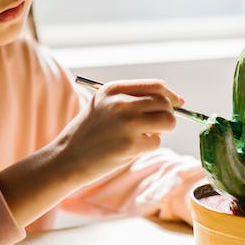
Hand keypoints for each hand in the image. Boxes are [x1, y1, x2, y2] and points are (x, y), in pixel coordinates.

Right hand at [58, 79, 181, 184]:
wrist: (67, 158)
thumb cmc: (88, 133)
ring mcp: (127, 123)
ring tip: (145, 136)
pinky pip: (156, 142)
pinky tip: (131, 148)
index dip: (170, 95)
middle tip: (157, 125)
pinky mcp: (131, 145)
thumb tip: (174, 101)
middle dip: (167, 114)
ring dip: (162, 130)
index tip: (177, 104)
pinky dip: (149, 146)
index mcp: (114, 89)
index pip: (156, 86)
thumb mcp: (103, 105)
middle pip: (164, 103)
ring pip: (167, 121)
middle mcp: (121, 102)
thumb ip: (131, 98)